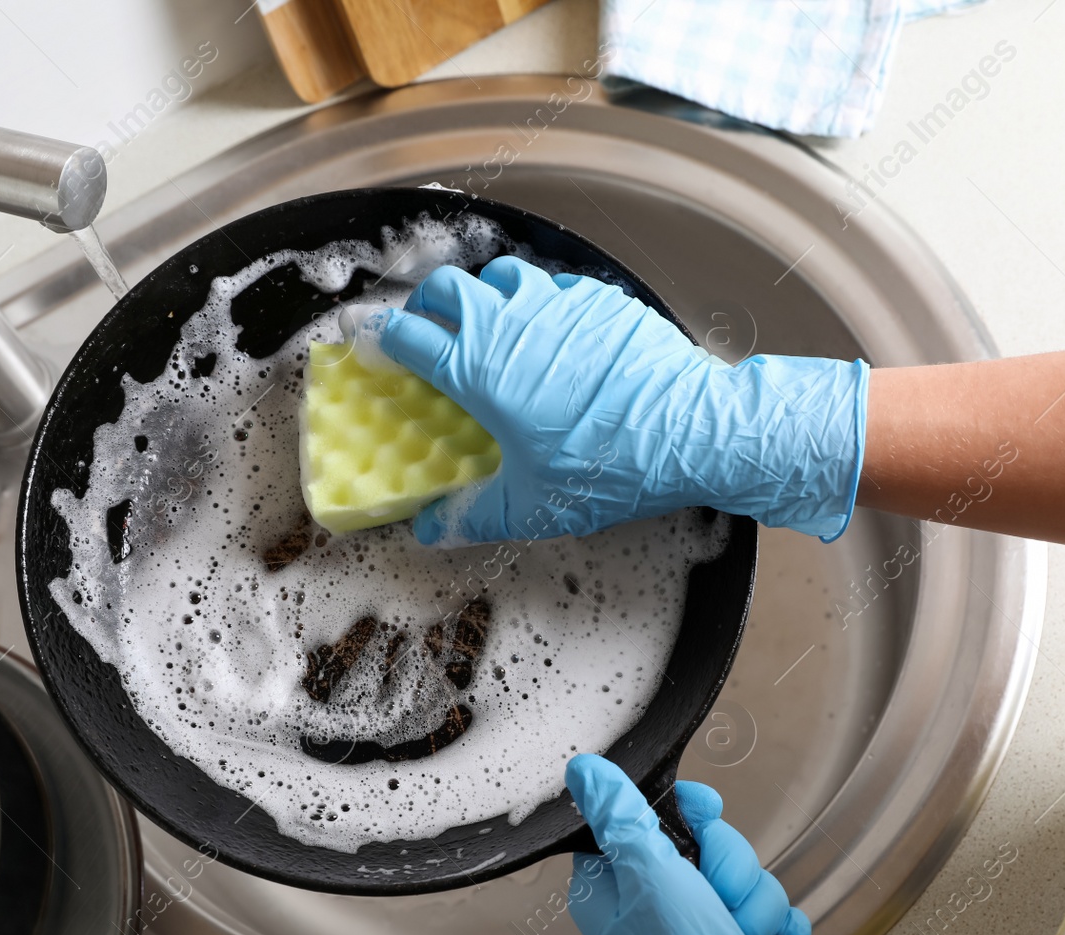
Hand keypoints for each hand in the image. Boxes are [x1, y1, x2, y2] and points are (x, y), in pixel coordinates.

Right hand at [374, 257, 867, 545]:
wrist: (689, 430)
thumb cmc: (605, 468)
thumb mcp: (530, 508)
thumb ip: (472, 517)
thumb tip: (431, 529)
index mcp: (476, 368)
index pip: (406, 336)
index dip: (382, 341)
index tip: (375, 348)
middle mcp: (508, 322)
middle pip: (444, 288)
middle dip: (425, 304)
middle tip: (427, 329)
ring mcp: (555, 303)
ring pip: (499, 274)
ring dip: (482, 293)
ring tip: (487, 321)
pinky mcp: (599, 298)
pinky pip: (554, 286)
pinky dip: (539, 301)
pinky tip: (551, 331)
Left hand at [563, 754, 838, 934]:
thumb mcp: (650, 884)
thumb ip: (622, 819)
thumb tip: (586, 770)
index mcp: (618, 885)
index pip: (645, 813)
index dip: (683, 809)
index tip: (702, 816)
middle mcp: (659, 904)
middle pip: (706, 839)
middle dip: (730, 864)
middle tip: (719, 896)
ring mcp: (703, 927)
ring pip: (743, 873)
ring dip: (756, 901)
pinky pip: (772, 909)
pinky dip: (780, 925)